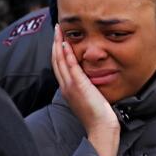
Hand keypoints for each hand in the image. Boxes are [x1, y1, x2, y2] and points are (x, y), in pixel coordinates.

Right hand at [52, 24, 119, 155]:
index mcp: (68, 89)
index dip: (57, 50)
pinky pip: (70, 67)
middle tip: (56, 27)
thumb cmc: (98, 116)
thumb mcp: (90, 98)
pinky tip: (66, 44)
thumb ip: (86, 87)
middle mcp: (66, 86)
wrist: (100, 128)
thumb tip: (89, 80)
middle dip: (55, 42)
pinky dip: (66, 55)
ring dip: (58, 44)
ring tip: (59, 30)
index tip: (59, 37)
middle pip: (55, 60)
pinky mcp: (79, 86)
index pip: (59, 65)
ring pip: (59, 61)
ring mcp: (70, 86)